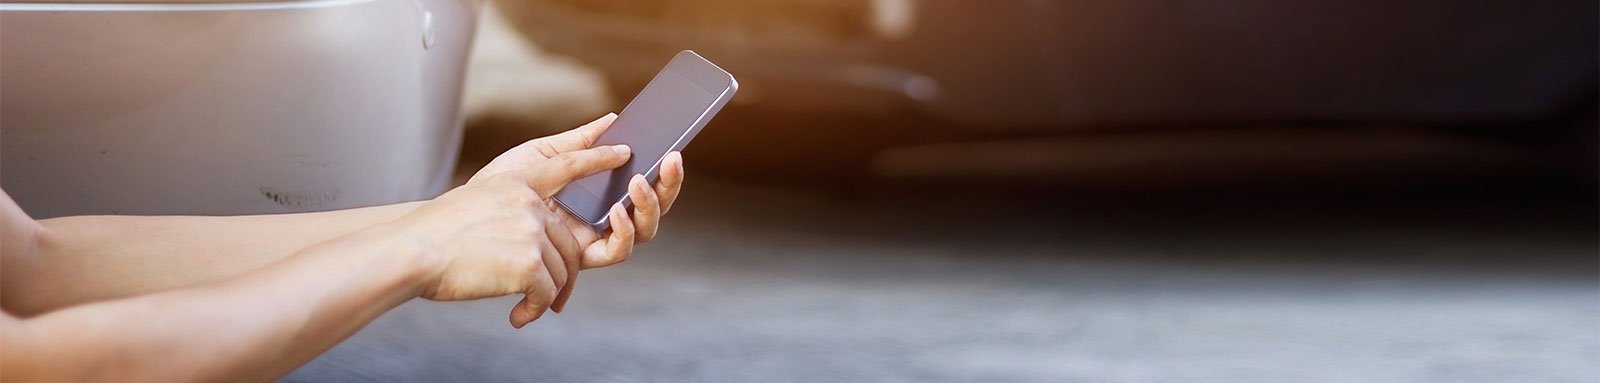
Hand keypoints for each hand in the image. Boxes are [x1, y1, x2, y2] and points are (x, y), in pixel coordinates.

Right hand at [396, 140, 631, 327]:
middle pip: (567, 243)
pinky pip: (548, 294)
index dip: (598, 158)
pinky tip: (517, 317)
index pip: (567, 164)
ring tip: (525, 307)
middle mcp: (529, 203)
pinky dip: (535, 310)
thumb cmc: (437, 234)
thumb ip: (514, 205)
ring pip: (562, 271)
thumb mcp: (479, 199)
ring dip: (545, 295)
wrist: (412, 251)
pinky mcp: (529, 264)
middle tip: (548, 296)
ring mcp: (531, 232)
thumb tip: (543, 229)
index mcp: (516, 182)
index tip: (623, 152)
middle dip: (560, 274)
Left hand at [471, 114, 686, 312]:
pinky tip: (615, 210)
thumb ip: (580, 143)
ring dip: (649, 207)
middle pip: (651, 208)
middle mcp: (602, 217)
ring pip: (643, 231)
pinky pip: (615, 251)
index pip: (642, 182)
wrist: (465, 214)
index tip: (674, 149)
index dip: (664, 172)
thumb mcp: (542, 154)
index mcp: (598, 190)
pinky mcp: (580, 257)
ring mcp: (594, 238)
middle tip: (671, 159)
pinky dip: (623, 231)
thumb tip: (616, 119)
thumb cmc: (499, 186)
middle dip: (669, 186)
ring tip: (639, 182)